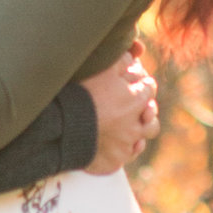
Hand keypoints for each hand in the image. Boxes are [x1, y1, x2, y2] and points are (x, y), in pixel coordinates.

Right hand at [83, 45, 157, 171]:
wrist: (61, 127)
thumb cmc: (80, 94)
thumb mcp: (101, 68)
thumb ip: (121, 59)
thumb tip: (135, 52)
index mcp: (135, 99)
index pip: (149, 88)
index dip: (143, 83)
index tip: (138, 81)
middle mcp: (135, 123)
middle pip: (152, 114)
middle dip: (148, 107)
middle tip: (140, 105)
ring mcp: (126, 144)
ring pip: (144, 137)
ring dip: (142, 129)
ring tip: (134, 125)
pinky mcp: (115, 160)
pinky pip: (129, 155)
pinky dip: (128, 148)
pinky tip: (123, 142)